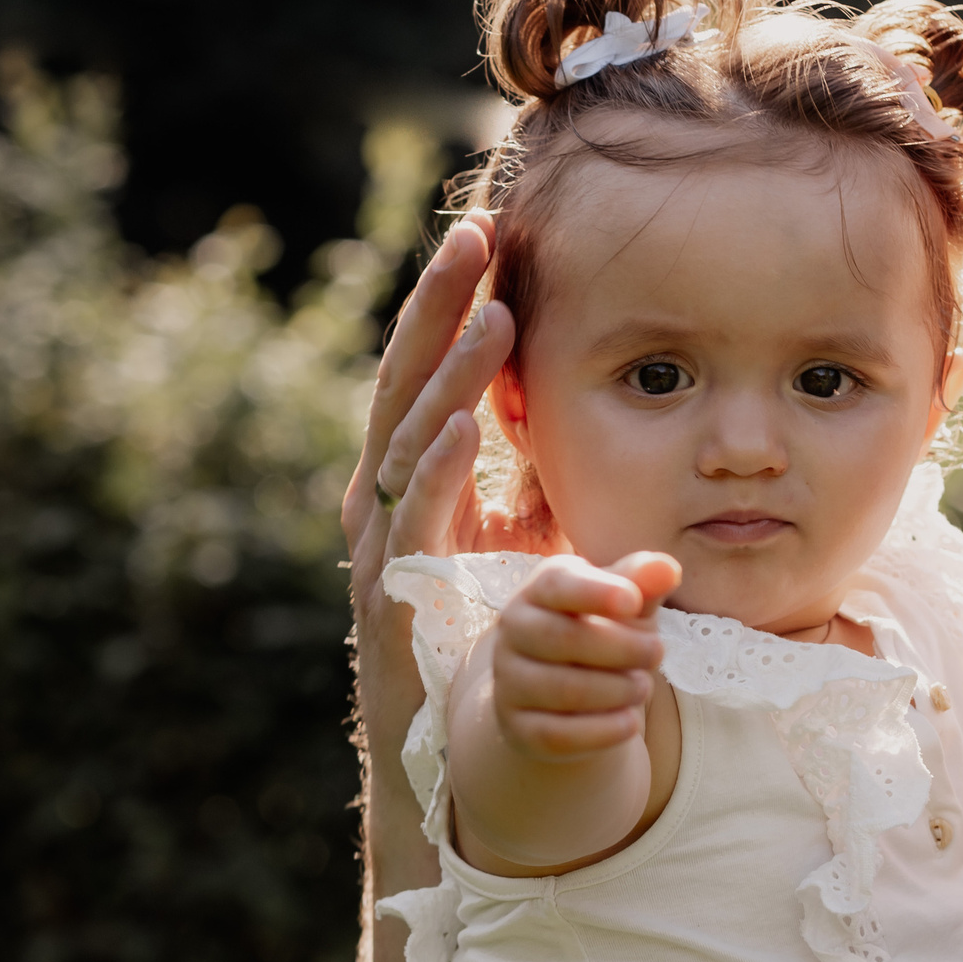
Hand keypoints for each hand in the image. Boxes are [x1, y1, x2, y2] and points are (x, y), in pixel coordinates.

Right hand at [344, 211, 559, 586]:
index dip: (449, 301)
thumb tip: (580, 406)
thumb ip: (538, 473)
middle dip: (439, 307)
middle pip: (406, 380)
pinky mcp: (396, 589)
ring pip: (410, 438)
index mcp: (407, 470)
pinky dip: (435, 468)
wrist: (458, 727)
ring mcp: (382, 538)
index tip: (485, 234)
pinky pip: (413, 518)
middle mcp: (382, 492)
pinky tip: (461, 426)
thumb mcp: (524, 533)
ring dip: (451, 375)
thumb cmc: (486, 622)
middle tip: (474, 237)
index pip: (427, 367)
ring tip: (490, 317)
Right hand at [490, 552, 681, 759]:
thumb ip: (644, 584)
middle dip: (623, 649)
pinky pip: (558, 734)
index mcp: (540, 590)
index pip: (557, 584)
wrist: (569, 699)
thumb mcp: (627, 606)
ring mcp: (509, 681)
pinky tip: (629, 723)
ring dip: (618, 691)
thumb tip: (668, 569)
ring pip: (564, 690)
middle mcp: (514, 631)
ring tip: (642, 688)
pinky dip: (603, 731)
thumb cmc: (604, 635)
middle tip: (657, 653)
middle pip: (563, 639)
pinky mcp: (517, 727)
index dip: (596, 592)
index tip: (634, 602)